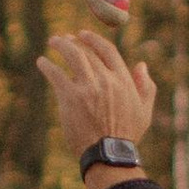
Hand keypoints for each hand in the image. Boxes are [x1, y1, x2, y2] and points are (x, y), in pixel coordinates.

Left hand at [37, 27, 158, 165]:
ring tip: (52, 42)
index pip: (107, 51)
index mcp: (123, 80)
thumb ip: (146, 87)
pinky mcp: (71, 97)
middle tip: (63, 39)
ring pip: (73, 56)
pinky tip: (42, 62)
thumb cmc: (126, 135)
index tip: (83, 35)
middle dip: (74, 41)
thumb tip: (141, 65)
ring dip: (61, 45)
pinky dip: (48, 65)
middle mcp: (106, 80)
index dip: (94, 40)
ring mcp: (88, 87)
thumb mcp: (144, 110)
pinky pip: (56, 74)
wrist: (108, 154)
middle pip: (87, 51)